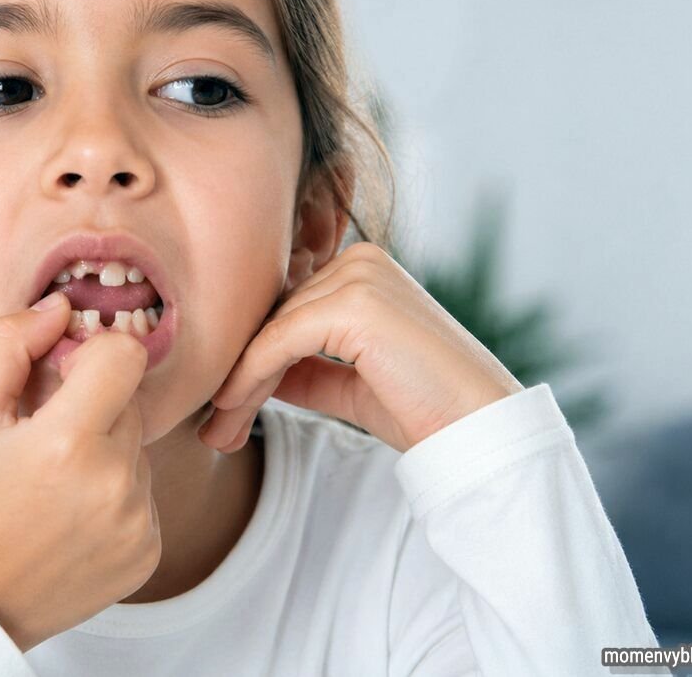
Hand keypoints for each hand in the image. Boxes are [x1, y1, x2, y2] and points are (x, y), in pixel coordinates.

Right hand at [0, 292, 159, 651]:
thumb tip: (61, 307)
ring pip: (138, 448)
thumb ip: (9, 343)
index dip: (91, 355)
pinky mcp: (148, 552)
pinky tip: (71, 517)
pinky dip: (115, 496)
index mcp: (67, 443)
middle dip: (93, 406)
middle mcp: (114, 485)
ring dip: (105, 452)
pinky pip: (145, 495)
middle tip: (43, 440)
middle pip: (131, 401)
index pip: (124, 355)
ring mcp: (136, 523)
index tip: (60, 379)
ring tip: (53, 485)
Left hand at [198, 242, 523, 453]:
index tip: (222, 407)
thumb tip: (250, 371)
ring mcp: (358, 276)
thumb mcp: (350, 382)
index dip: (249, 357)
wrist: (478, 430)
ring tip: (218, 433)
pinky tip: (230, 412)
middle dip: (238, 375)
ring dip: (237, 385)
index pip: (285, 308)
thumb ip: (304, 367)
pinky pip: (278, 343)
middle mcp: (359, 259)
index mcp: (362, 268)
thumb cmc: (425, 408)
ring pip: (269, 332)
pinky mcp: (354, 304)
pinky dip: (249, 380)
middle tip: (213, 428)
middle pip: (272, 317)